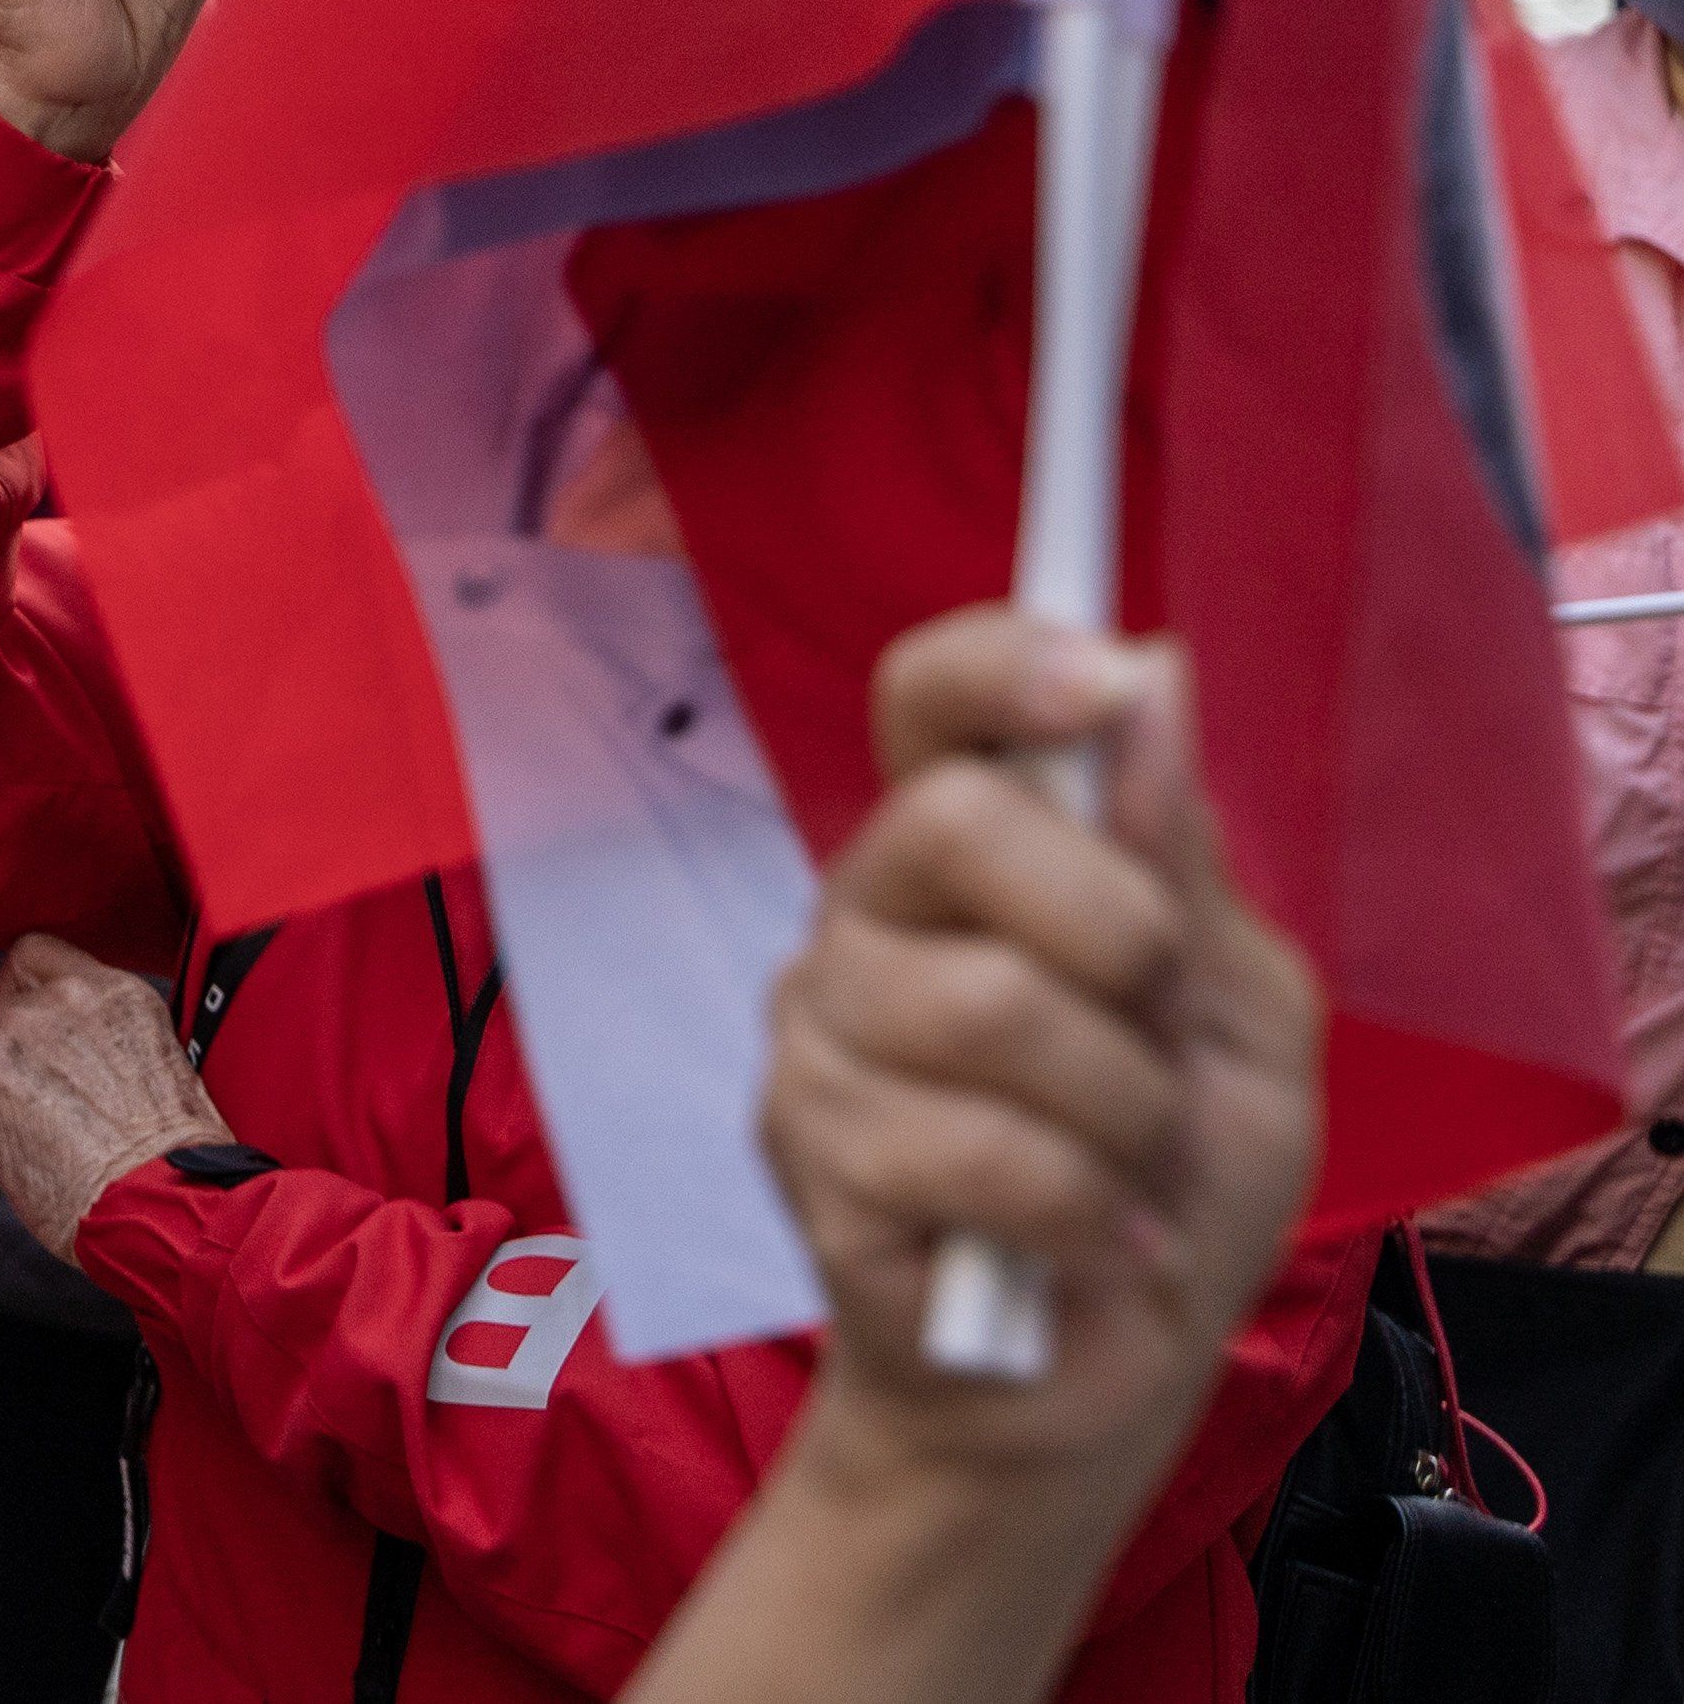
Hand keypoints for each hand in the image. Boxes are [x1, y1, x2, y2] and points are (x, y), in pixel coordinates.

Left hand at [0, 934, 231, 1258]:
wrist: (176, 1206)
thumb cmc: (177, 1175)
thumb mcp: (152, 1082)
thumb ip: (98, 1059)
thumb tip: (49, 1089)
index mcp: (113, 994)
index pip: (32, 959)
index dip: (4, 1002)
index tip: (4, 1055)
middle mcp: (57, 999)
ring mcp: (10, 1033)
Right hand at [765, 611, 1319, 1506]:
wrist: (1101, 1384)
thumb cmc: (1168, 1181)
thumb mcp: (1236, 1012)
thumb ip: (1181, 863)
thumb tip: (1151, 679)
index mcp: (969, 855)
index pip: (928, 701)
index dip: (996, 665)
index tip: (1094, 680)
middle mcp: (869, 916)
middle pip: (951, 825)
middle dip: (1112, 929)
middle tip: (1159, 1026)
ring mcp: (823, 1033)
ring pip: (990, 1005)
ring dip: (1127, 1110)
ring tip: (1133, 1174)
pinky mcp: (813, 1155)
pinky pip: (986, 1153)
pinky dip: (1091, 1214)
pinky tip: (1094, 1245)